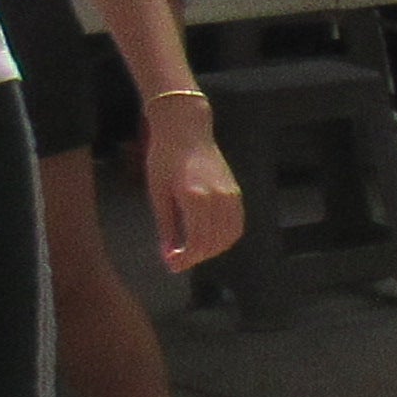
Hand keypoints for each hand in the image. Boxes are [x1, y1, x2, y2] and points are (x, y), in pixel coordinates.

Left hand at [144, 120, 245, 270]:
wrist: (185, 131)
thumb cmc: (164, 159)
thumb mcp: (158, 194)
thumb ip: (167, 227)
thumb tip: (169, 255)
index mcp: (195, 200)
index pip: (197, 242)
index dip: (185, 259)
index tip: (172, 265)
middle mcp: (218, 199)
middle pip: (215, 243)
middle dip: (197, 256)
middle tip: (180, 260)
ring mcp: (231, 195)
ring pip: (230, 236)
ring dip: (214, 249)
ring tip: (195, 250)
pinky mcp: (236, 192)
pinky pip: (237, 224)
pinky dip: (226, 237)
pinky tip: (211, 237)